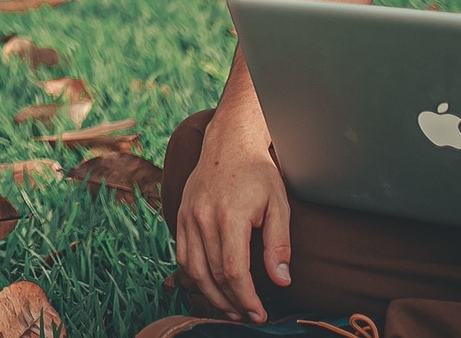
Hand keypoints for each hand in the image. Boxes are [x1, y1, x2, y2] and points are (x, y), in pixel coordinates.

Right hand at [175, 128, 291, 324]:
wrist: (227, 145)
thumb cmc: (257, 174)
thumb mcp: (279, 205)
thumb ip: (279, 244)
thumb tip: (281, 281)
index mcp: (229, 216)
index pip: (233, 270)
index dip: (246, 298)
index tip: (260, 313)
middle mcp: (203, 218)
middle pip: (213, 274)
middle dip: (232, 302)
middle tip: (250, 316)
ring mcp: (188, 217)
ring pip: (193, 269)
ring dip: (211, 295)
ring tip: (230, 309)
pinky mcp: (180, 216)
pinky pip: (182, 254)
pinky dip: (194, 275)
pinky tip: (209, 286)